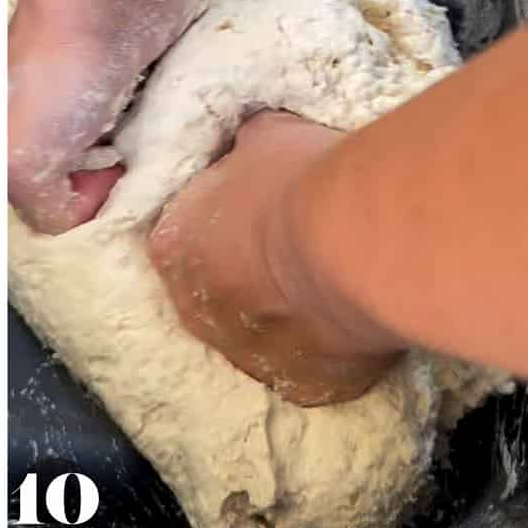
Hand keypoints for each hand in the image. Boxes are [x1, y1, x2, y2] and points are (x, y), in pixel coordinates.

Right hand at [8, 0, 195, 234]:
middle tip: (140, 179)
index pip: (54, 197)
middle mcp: (63, 118)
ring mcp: (109, 92)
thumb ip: (45, 208)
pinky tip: (186, 126)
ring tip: (168, 152)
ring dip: (154, 159)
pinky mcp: (152, 70)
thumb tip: (87, 206)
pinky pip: (170, 116)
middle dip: (121, 186)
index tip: (104, 196)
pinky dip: (179, 125)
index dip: (78, 208)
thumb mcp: (22, 163)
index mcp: (25, 138)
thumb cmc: (60, 72)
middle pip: (97, 176)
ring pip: (137, 151)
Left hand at [148, 112, 403, 405]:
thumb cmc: (299, 181)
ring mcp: (246, 360)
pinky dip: (330, 349)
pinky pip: (313, 368)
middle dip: (251, 277)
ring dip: (289, 317)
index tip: (258, 213)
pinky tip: (355, 321)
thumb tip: (251, 148)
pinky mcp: (301, 389)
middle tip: (296, 253)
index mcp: (172, 251)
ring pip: (264, 336)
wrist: (354, 244)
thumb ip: (247, 152)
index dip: (223, 224)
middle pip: (218, 295)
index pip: (183, 239)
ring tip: (331, 287)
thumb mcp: (265, 138)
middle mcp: (193, 316)